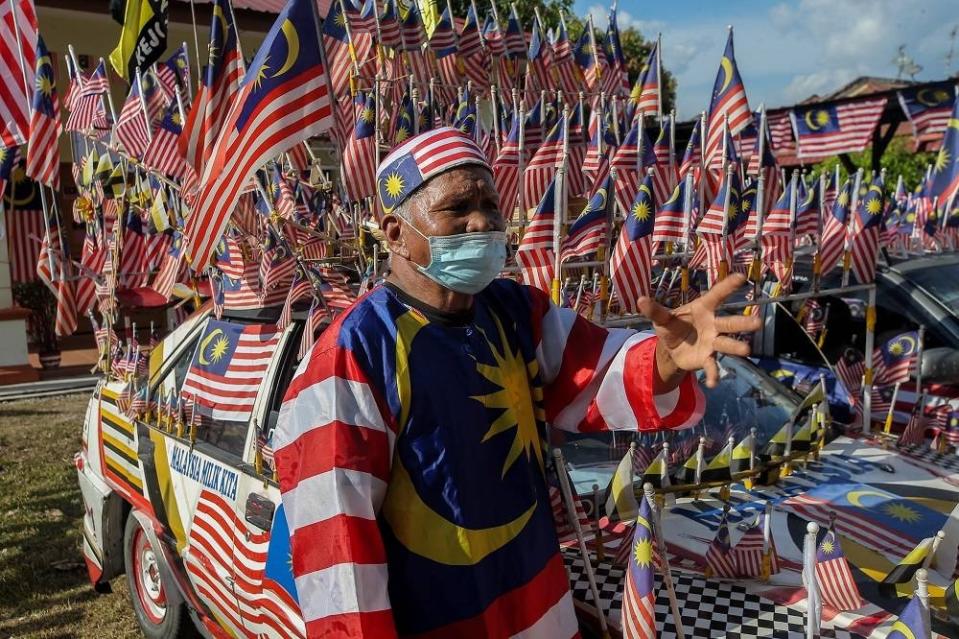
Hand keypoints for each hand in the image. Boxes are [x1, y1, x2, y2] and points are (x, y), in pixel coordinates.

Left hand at [637, 273, 761, 390]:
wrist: (671, 349)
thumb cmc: (672, 327)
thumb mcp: (662, 319)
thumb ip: (655, 310)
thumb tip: (640, 300)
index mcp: (703, 309)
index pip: (716, 296)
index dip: (727, 286)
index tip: (741, 277)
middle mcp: (713, 324)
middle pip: (729, 323)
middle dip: (743, 323)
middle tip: (758, 322)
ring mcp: (713, 342)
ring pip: (726, 344)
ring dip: (736, 347)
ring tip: (746, 350)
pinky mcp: (707, 358)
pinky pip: (712, 366)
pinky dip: (713, 374)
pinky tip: (714, 383)